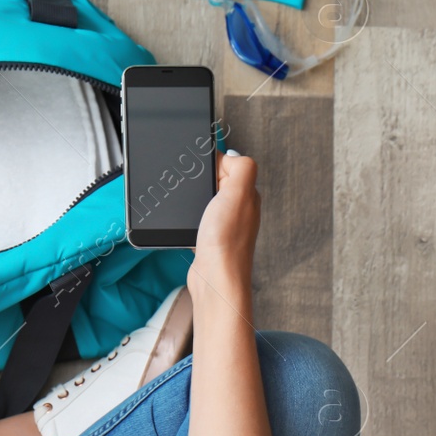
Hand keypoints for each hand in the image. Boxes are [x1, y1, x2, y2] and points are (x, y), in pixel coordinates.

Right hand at [188, 151, 259, 302]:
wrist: (214, 279)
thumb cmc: (226, 241)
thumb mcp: (238, 193)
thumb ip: (242, 168)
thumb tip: (231, 156)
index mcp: (248, 194)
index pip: (230, 165)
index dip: (213, 164)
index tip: (201, 172)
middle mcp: (239, 209)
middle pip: (215, 181)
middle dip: (201, 182)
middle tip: (193, 190)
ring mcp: (224, 224)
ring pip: (205, 199)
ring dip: (194, 200)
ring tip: (192, 209)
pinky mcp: (209, 238)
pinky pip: (197, 217)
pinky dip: (189, 217)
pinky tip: (187, 223)